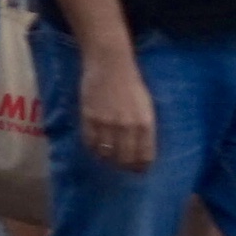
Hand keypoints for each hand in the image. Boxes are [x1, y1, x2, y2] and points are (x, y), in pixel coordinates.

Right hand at [76, 49, 158, 173]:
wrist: (110, 65)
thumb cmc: (132, 84)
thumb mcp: (146, 106)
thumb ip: (144, 127)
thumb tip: (140, 148)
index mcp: (145, 124)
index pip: (144, 156)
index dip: (141, 167)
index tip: (138, 170)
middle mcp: (127, 127)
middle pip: (125, 158)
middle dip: (124, 166)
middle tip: (122, 167)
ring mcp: (107, 124)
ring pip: (106, 154)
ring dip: (108, 159)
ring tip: (108, 158)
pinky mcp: (89, 118)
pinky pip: (90, 143)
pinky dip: (93, 149)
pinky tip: (95, 148)